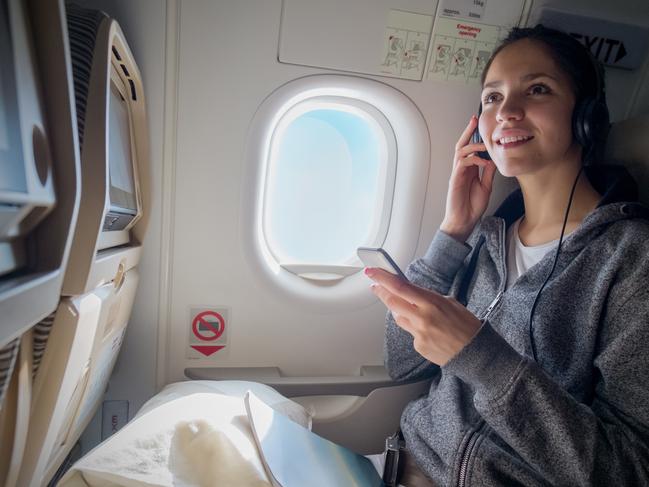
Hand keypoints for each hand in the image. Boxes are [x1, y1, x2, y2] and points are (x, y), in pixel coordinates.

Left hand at [366, 268, 481, 365]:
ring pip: (398, 317)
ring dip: (397, 310)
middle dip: (381, 291)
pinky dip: (414, 327)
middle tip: (375, 285)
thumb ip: (430, 298)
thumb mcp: (451, 303)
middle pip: (392, 301)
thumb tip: (413, 293)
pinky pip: (409, 332)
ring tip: (405, 306)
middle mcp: (423, 317)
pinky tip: (427, 329)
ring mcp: (419, 333)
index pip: (401, 286)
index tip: (372, 271)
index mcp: (432, 302)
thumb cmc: (467, 327)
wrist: (476, 354)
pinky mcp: (418, 345)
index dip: (383, 278)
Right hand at [440, 115, 496, 241]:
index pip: (470, 148)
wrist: (464, 221)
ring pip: (460, 152)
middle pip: (461, 145)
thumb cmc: (472, 206)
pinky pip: (462, 164)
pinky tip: (483, 162)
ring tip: (484, 144)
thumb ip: (488, 173)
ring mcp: (457, 174)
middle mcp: (461, 169)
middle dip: (467, 131)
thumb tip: (493, 159)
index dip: (473, 136)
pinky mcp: (455, 180)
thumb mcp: (486, 186)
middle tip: (474, 120)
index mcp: (469, 170)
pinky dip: (474, 160)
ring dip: (472, 145)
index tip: (478, 123)